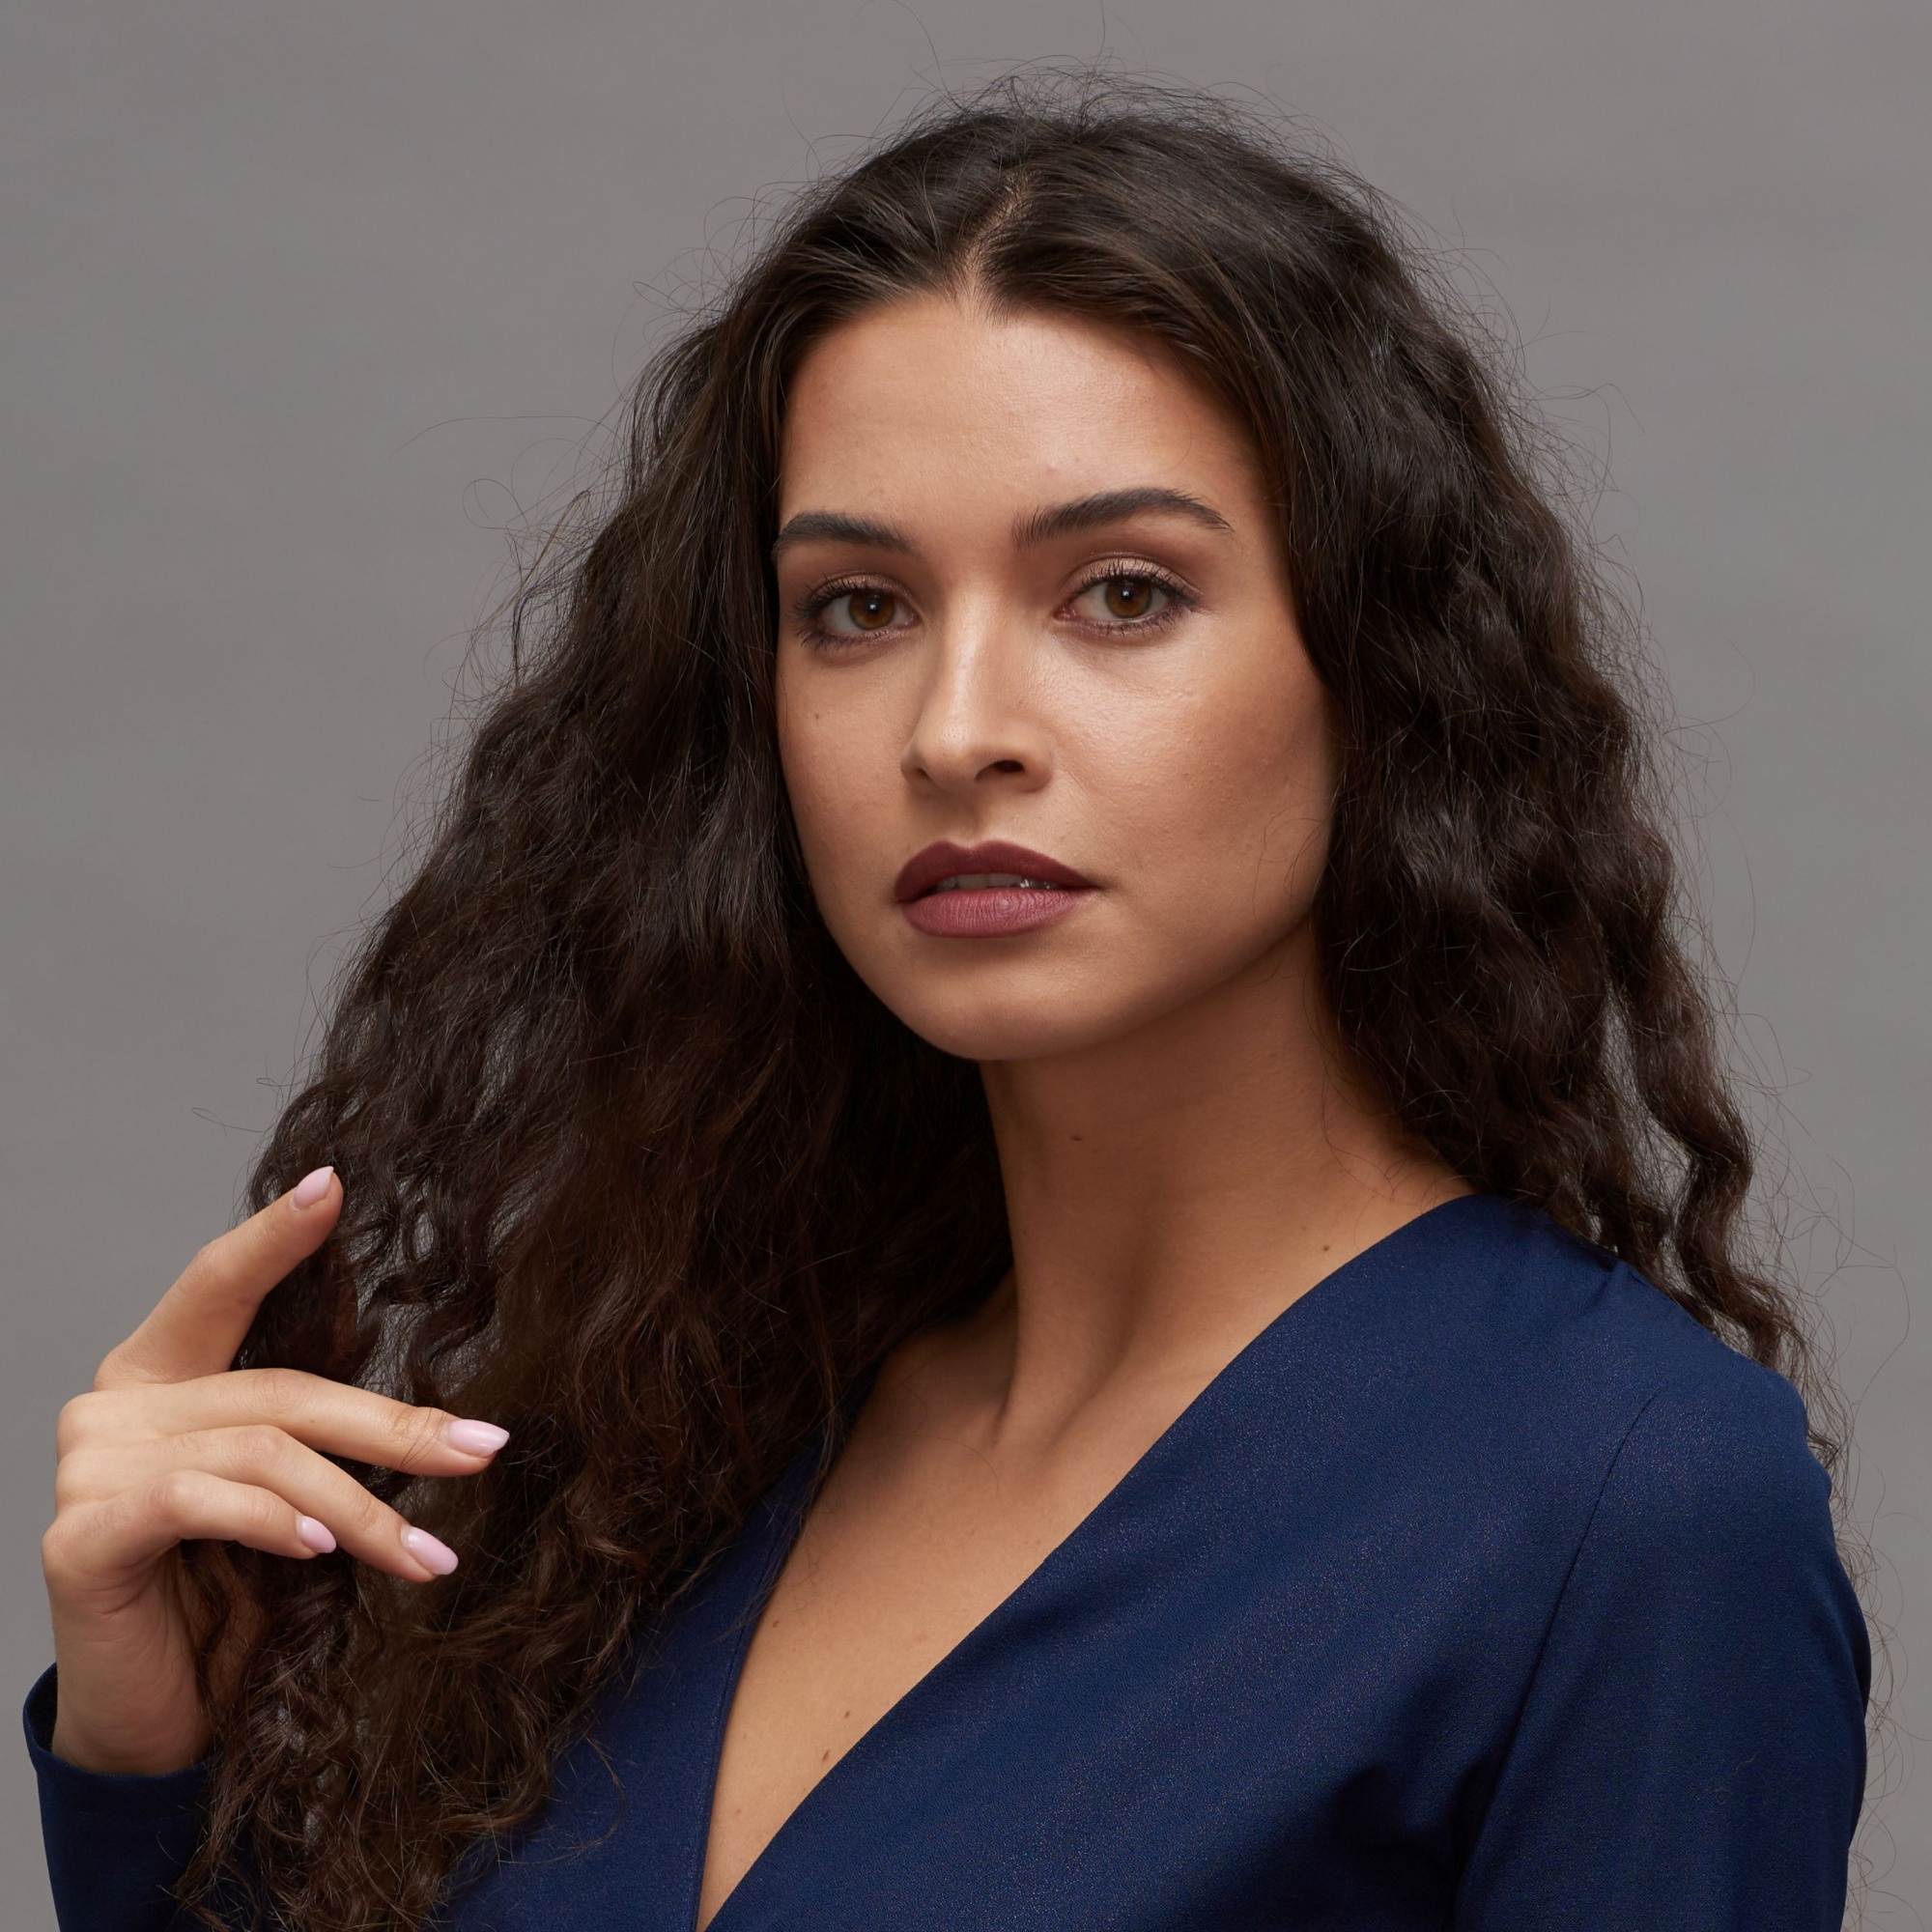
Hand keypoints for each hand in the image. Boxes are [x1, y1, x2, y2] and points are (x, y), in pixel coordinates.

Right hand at [37, 1166, 508, 1773]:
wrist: (158, 1723)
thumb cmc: (230, 1603)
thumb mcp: (291, 1506)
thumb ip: (318, 1446)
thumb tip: (453, 1426)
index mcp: (162, 1375)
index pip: (219, 1286)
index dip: (275, 1238)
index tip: (333, 1183)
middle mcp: (116, 1404)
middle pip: (280, 1389)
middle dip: (393, 1425)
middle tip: (482, 1450)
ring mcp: (89, 1467)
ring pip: (261, 1451)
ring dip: (361, 1506)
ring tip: (426, 1556)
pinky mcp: (82, 1536)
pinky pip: (196, 1500)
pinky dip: (273, 1522)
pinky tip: (322, 1552)